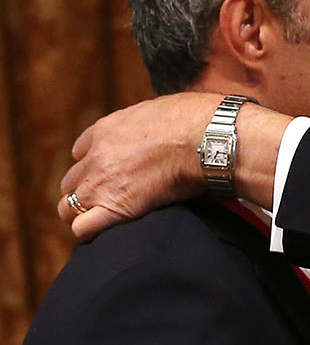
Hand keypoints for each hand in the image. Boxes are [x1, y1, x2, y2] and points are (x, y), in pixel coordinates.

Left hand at [58, 93, 220, 239]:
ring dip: (86, 214)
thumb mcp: (161, 110)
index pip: (81, 153)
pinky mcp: (115, 206)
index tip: (113, 176)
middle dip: (87, 192)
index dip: (95, 166)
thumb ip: (147, 124)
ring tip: (109, 223)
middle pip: (71, 182)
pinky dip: (90, 232)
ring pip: (69, 207)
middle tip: (112, 203)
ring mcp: (101, 181)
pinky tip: (107, 234)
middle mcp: (96, 156)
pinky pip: (83, 228)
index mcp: (106, 130)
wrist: (206, 140)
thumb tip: (163, 127)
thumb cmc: (197, 123)